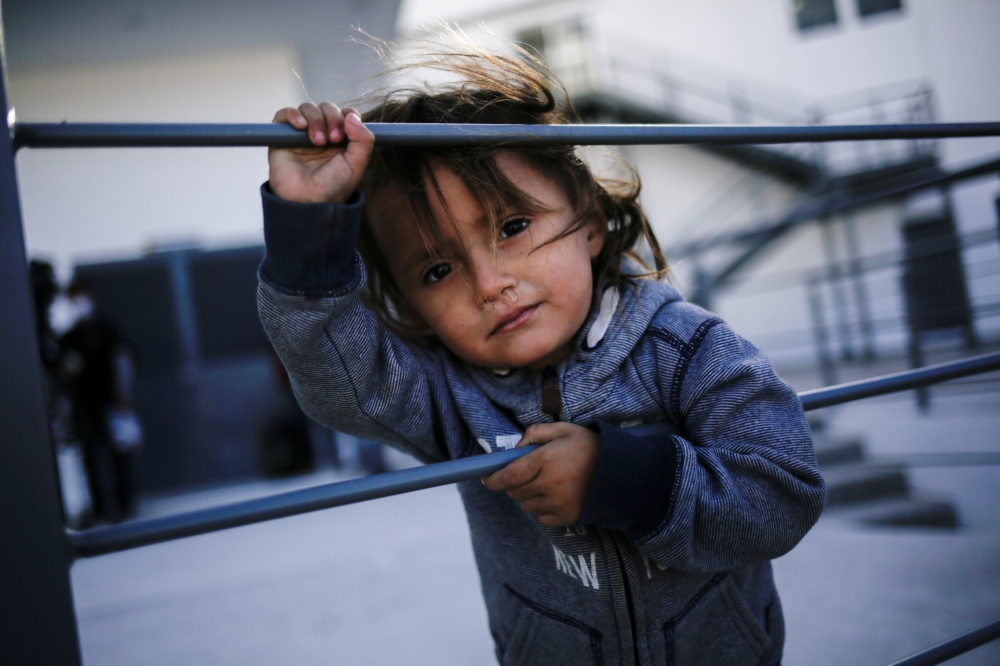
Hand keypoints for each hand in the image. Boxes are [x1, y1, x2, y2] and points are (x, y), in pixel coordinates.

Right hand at [268, 102, 374, 203]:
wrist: (307, 202)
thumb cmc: (332, 188)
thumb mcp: (356, 166)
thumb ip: (363, 141)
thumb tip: (352, 116)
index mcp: (341, 140)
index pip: (345, 114)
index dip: (347, 116)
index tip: (347, 132)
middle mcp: (322, 134)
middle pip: (328, 108)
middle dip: (333, 117)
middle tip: (334, 138)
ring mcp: (302, 135)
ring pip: (308, 108)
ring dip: (315, 119)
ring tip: (317, 141)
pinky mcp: (282, 137)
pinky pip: (284, 114)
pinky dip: (293, 114)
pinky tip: (300, 126)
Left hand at [482, 423, 599, 527]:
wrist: (621, 472)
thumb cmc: (588, 446)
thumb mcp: (563, 429)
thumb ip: (535, 433)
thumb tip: (515, 449)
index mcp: (546, 459)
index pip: (509, 475)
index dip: (494, 479)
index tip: (487, 479)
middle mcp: (550, 484)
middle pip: (515, 492)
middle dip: (514, 484)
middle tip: (526, 475)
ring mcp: (559, 504)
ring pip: (527, 506)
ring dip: (528, 496)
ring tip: (544, 484)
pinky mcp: (567, 518)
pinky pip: (542, 518)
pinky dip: (542, 509)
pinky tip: (555, 496)